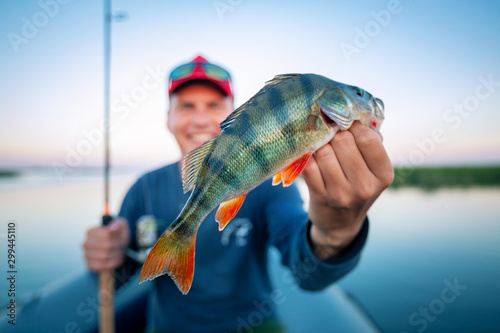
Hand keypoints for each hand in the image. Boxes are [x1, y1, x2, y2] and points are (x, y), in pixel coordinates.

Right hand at [83, 218, 129, 271]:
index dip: (116, 237)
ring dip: (116, 255)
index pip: (106, 234)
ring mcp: (86, 255)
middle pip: (106, 246)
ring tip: (121, 253)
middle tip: (123, 246)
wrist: (116, 246)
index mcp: (91, 232)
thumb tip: (112, 228)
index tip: (121, 237)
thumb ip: (117, 225)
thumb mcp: (120, 225)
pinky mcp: (90, 265)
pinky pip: (101, 266)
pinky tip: (117, 260)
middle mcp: (86, 243)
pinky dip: (112, 264)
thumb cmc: (117, 233)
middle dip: (118, 246)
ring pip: (104, 257)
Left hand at [302, 121, 393, 258]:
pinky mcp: (321, 197)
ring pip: (323, 152)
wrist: (339, 223)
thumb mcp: (373, 170)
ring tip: (320, 147)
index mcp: (384, 174)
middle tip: (329, 134)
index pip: (368, 138)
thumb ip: (371, 144)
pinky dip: (306, 158)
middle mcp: (365, 186)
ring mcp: (342, 194)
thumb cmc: (357, 186)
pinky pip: (308, 165)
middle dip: (333, 134)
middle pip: (343, 141)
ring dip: (318, 146)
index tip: (346, 124)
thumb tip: (357, 113)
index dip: (353, 125)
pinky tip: (309, 157)